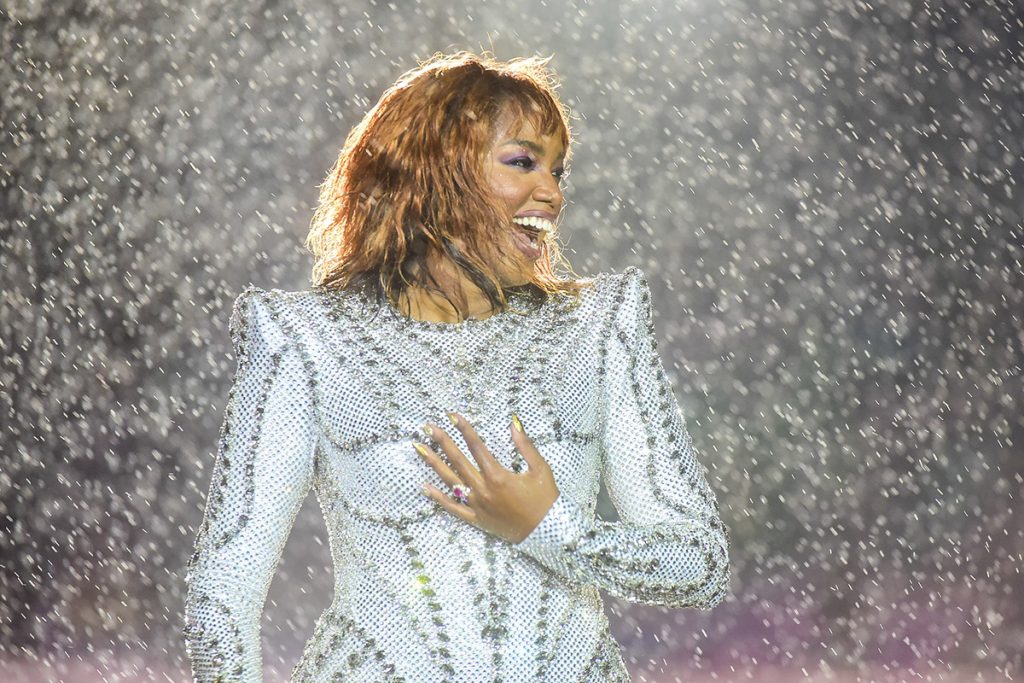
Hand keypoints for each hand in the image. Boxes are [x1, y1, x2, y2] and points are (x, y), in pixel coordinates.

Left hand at [414, 412, 559, 543]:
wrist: (547, 532)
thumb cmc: (545, 499)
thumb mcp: (540, 468)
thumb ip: (525, 445)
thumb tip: (513, 422)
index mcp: (498, 476)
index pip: (476, 446)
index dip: (464, 429)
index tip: (453, 415)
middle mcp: (483, 489)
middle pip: (457, 461)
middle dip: (442, 442)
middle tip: (428, 427)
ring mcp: (477, 505)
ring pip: (450, 481)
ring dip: (433, 464)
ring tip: (419, 448)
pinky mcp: (476, 519)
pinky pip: (452, 508)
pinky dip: (438, 497)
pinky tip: (424, 486)